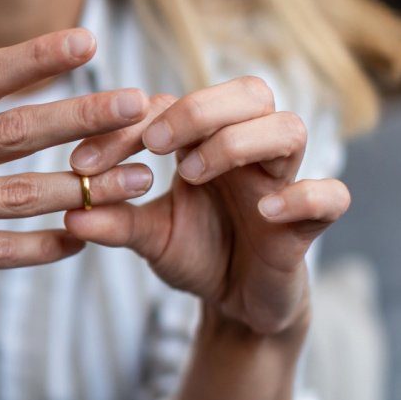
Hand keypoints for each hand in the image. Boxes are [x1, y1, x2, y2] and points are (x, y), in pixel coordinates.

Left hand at [66, 76, 349, 334]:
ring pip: (289, 128)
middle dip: (198, 109)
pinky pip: (330, 196)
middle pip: (249, 93)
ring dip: (238, 142)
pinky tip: (266, 211)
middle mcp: (248, 151)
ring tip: (192, 174)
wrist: (237, 306)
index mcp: (205, 141)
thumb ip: (114, 222)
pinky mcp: (309, 224)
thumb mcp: (147, 238)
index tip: (83, 162)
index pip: (172, 106)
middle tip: (152, 143)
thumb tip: (70, 212)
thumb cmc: (196, 254)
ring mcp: (283, 182)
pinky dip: (303, 196)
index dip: (127, 126)